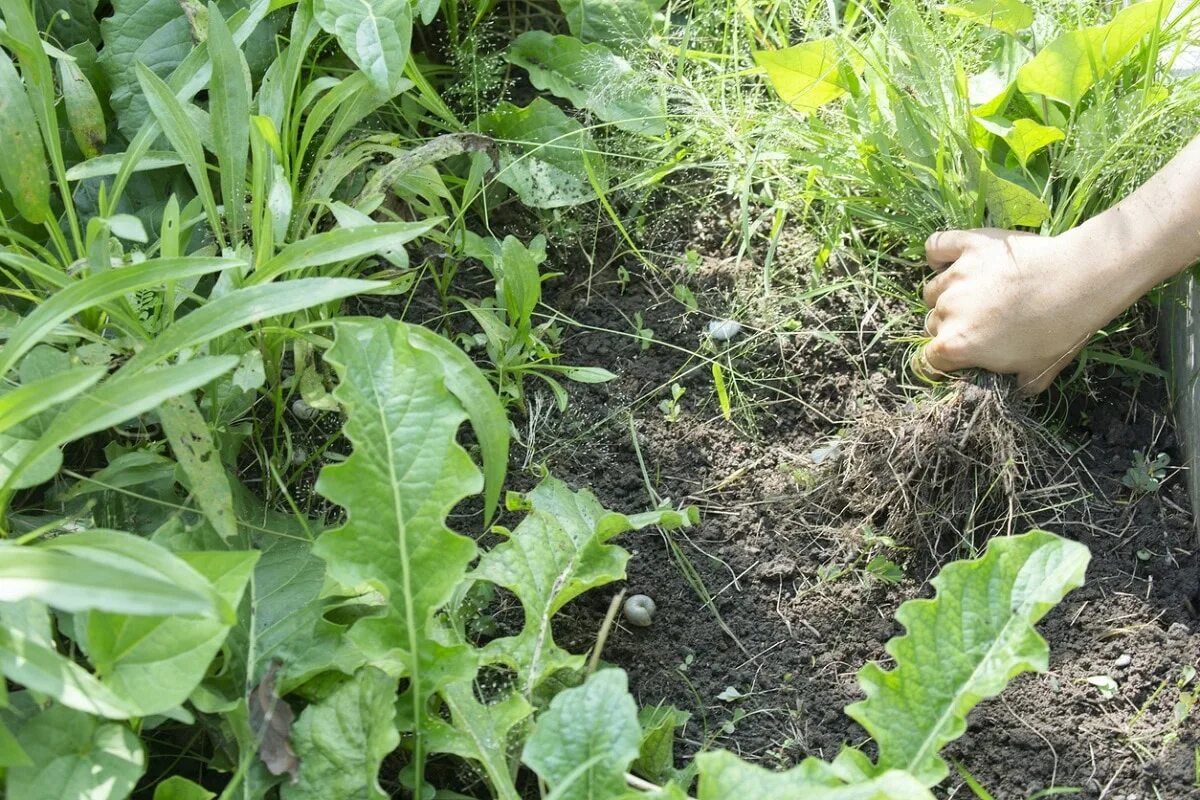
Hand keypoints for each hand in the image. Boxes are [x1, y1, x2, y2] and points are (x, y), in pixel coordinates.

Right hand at [921, 228, 1140, 392]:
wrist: (1080, 281)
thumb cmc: (1060, 330)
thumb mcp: (1039, 371)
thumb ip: (1018, 385)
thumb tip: (1013, 389)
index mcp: (956, 346)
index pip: (930, 360)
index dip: (946, 361)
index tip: (964, 357)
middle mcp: (946, 311)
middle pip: (933, 324)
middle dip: (950, 326)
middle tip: (981, 322)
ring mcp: (955, 276)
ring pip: (933, 290)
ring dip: (947, 294)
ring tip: (974, 292)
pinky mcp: (968, 246)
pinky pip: (936, 247)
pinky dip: (938, 254)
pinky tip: (949, 261)